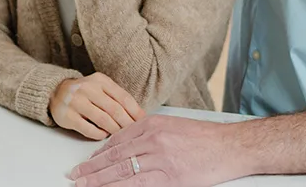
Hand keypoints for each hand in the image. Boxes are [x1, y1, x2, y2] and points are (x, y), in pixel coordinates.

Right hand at [51, 72, 146, 139]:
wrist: (55, 92)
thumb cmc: (84, 93)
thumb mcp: (100, 87)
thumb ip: (116, 97)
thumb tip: (138, 116)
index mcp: (100, 80)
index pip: (123, 97)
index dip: (136, 111)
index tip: (144, 121)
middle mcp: (87, 88)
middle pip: (115, 110)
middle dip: (128, 123)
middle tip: (135, 132)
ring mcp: (76, 102)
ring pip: (103, 120)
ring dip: (115, 130)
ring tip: (121, 135)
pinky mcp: (67, 116)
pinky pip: (89, 130)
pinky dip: (100, 135)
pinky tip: (104, 135)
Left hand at [67, 114, 245, 186]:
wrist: (231, 146)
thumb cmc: (204, 138)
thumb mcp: (171, 127)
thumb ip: (148, 135)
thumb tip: (125, 148)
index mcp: (151, 124)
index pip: (116, 141)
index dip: (98, 154)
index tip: (86, 163)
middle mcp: (152, 139)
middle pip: (114, 157)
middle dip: (91, 169)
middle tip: (74, 177)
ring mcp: (161, 159)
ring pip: (122, 172)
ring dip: (99, 181)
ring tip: (83, 186)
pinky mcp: (171, 178)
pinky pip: (140, 185)